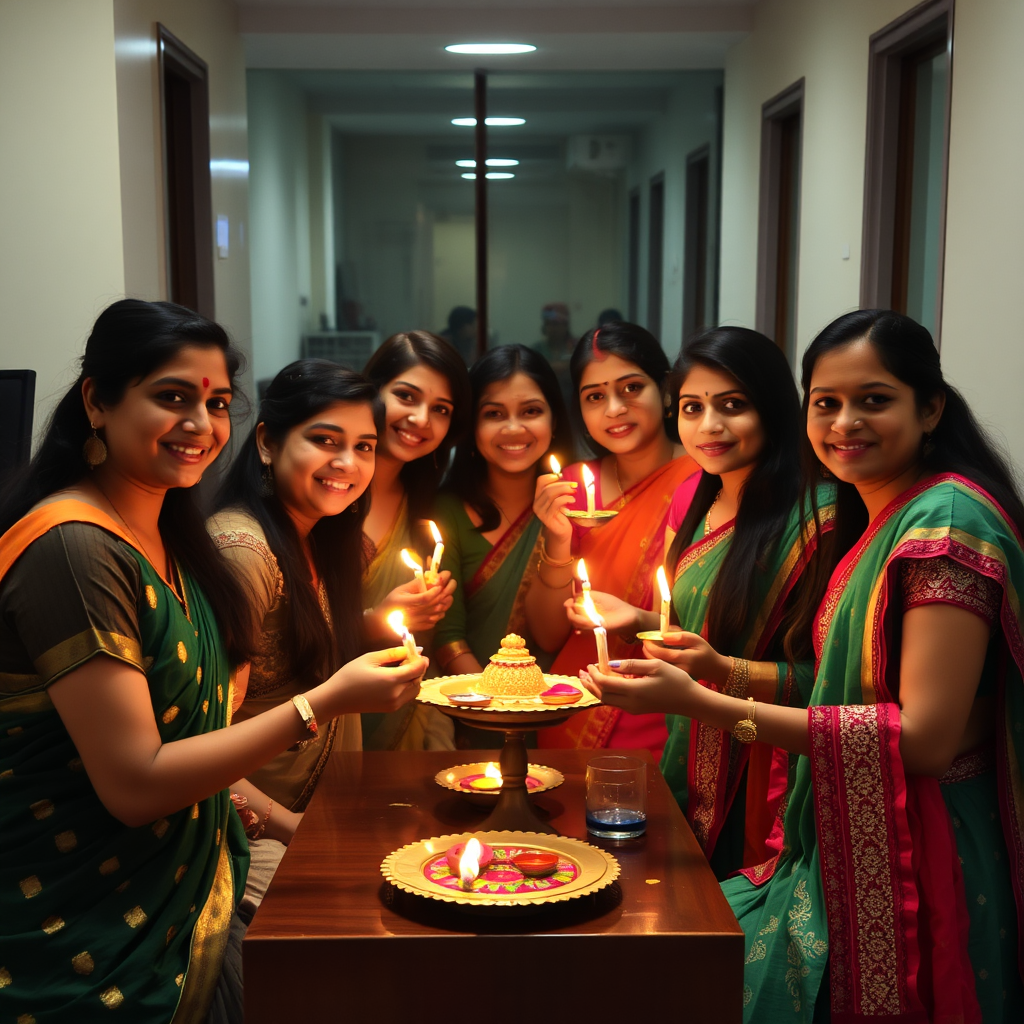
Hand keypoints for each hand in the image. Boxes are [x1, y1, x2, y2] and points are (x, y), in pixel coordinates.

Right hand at [319, 647, 427, 715]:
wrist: (336, 698)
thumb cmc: (350, 675)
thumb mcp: (370, 658)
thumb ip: (392, 653)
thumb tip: (409, 650)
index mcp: (392, 680)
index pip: (417, 669)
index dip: (422, 660)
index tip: (420, 653)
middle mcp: (397, 694)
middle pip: (418, 680)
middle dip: (418, 669)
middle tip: (409, 659)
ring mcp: (395, 704)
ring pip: (415, 690)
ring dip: (414, 679)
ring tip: (403, 668)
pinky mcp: (391, 709)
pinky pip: (407, 697)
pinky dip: (408, 687)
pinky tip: (397, 679)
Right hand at [381, 572, 456, 630]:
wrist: (385, 622)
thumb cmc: (392, 602)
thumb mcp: (400, 590)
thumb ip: (415, 584)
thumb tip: (430, 577)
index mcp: (405, 602)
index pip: (423, 598)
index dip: (434, 592)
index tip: (440, 584)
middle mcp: (412, 613)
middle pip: (434, 604)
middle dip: (445, 592)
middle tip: (452, 583)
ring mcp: (418, 622)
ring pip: (437, 613)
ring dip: (446, 603)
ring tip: (449, 594)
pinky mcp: (421, 627)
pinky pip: (435, 620)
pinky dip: (441, 613)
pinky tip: (441, 606)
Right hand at [533, 472, 576, 544]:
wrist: (561, 532)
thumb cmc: (562, 515)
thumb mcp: (559, 500)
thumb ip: (559, 491)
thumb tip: (566, 480)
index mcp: (538, 497)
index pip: (540, 481)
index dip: (551, 476)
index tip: (562, 476)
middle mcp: (536, 503)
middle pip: (547, 487)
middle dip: (562, 484)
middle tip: (574, 485)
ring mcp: (540, 511)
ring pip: (550, 494)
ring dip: (564, 490)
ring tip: (574, 492)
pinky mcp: (546, 517)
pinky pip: (556, 503)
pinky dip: (565, 499)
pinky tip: (572, 500)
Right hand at [564, 590, 641, 632]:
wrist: (629, 616)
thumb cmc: (615, 605)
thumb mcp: (598, 597)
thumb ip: (584, 596)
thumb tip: (570, 599)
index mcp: (585, 608)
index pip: (571, 607)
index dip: (569, 605)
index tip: (568, 604)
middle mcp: (585, 617)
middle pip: (571, 616)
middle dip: (571, 612)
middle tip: (576, 608)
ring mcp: (589, 625)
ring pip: (576, 623)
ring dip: (578, 618)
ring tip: (588, 615)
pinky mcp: (595, 630)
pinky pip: (585, 628)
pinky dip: (585, 624)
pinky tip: (591, 622)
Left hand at [579, 656, 698, 716]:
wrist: (689, 701)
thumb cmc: (676, 680)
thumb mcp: (655, 666)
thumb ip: (632, 664)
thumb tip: (611, 664)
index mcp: (634, 691)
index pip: (606, 684)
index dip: (594, 674)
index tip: (589, 664)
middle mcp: (630, 703)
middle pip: (602, 694)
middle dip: (590, 683)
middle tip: (581, 671)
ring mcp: (632, 709)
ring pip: (607, 700)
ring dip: (596, 689)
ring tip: (587, 678)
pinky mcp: (636, 710)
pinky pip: (615, 702)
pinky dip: (606, 693)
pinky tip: (604, 684)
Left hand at [649, 632, 730, 686]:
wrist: (714, 669)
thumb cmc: (705, 652)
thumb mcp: (696, 639)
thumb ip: (680, 636)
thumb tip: (663, 636)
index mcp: (685, 659)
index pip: (662, 653)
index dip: (651, 646)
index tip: (645, 639)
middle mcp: (680, 670)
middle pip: (656, 662)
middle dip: (647, 652)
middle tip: (644, 643)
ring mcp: (677, 677)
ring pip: (657, 668)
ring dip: (649, 658)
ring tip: (648, 648)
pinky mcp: (675, 680)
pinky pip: (661, 672)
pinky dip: (655, 664)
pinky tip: (655, 656)